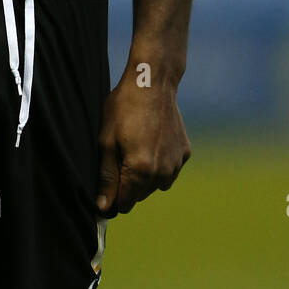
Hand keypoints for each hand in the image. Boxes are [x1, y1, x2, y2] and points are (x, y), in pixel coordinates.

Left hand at [96, 68, 190, 215]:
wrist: (153, 81)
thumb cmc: (124, 107)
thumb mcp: (107, 140)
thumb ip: (107, 177)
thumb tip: (103, 207)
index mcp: (140, 170)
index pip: (125, 203)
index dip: (113, 197)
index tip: (108, 183)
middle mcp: (162, 172)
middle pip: (140, 196)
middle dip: (129, 184)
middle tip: (120, 155)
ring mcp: (176, 163)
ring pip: (156, 185)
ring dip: (145, 176)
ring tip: (136, 147)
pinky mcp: (185, 153)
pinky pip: (170, 170)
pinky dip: (160, 164)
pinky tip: (151, 142)